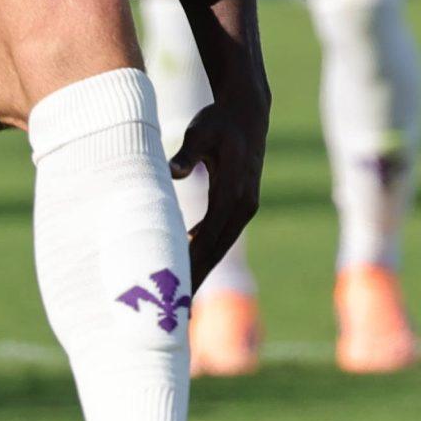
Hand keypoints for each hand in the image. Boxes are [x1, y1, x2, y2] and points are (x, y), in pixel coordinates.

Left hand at [172, 83, 267, 292]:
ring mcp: (244, 208)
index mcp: (233, 193)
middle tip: (174, 307)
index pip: (208, 238)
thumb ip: (187, 154)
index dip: (192, 262)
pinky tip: (188, 264)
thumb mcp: (201, 132)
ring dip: (201, 270)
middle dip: (196, 277)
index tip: (177, 285)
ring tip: (181, 297)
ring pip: (219, 246)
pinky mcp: (240, 206)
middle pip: (215, 250)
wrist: (247, 114)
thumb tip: (173, 173)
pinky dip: (205, 253)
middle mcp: (243, 206)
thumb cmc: (219, 122)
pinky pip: (220, 236)